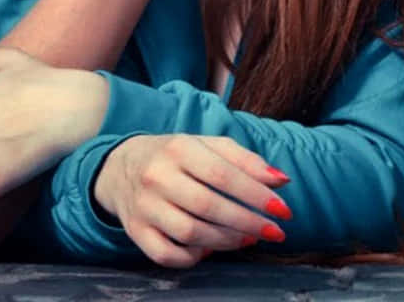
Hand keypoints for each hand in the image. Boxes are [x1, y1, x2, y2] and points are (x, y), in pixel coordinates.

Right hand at [93, 134, 291, 267]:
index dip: (256, 195)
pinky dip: (193, 258)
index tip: (284, 211)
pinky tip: (210, 249)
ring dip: (227, 241)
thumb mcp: (206, 146)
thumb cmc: (174, 157)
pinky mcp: (135, 231)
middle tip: (275, 232)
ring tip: (248, 238)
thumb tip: (280, 181)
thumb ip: (245, 160)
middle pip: (208, 206)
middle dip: (249, 222)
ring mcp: (144, 206)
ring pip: (190, 234)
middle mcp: (157, 176)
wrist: (120, 167)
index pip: (222, 174)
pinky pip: (167, 255)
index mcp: (178, 148)